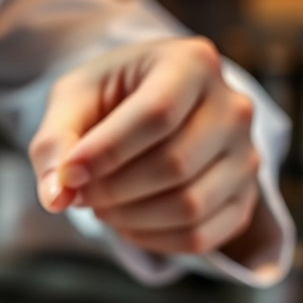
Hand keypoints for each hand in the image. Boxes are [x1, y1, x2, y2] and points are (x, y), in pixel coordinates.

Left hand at [29, 37, 261, 255]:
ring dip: (129, 217)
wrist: (145, 107)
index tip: (69, 174)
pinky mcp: (246, 197)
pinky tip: (125, 221)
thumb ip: (55, 144)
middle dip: (113, 188)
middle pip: (174, 164)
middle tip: (80, 190)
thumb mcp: (71, 102)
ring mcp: (247, 154)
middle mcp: (233, 106)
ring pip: (190, 205)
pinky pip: (200, 236)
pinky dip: (152, 239)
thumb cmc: (107, 98)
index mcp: (192, 62)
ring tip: (100, 202)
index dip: (107, 152)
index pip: (158, 114)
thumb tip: (55, 198)